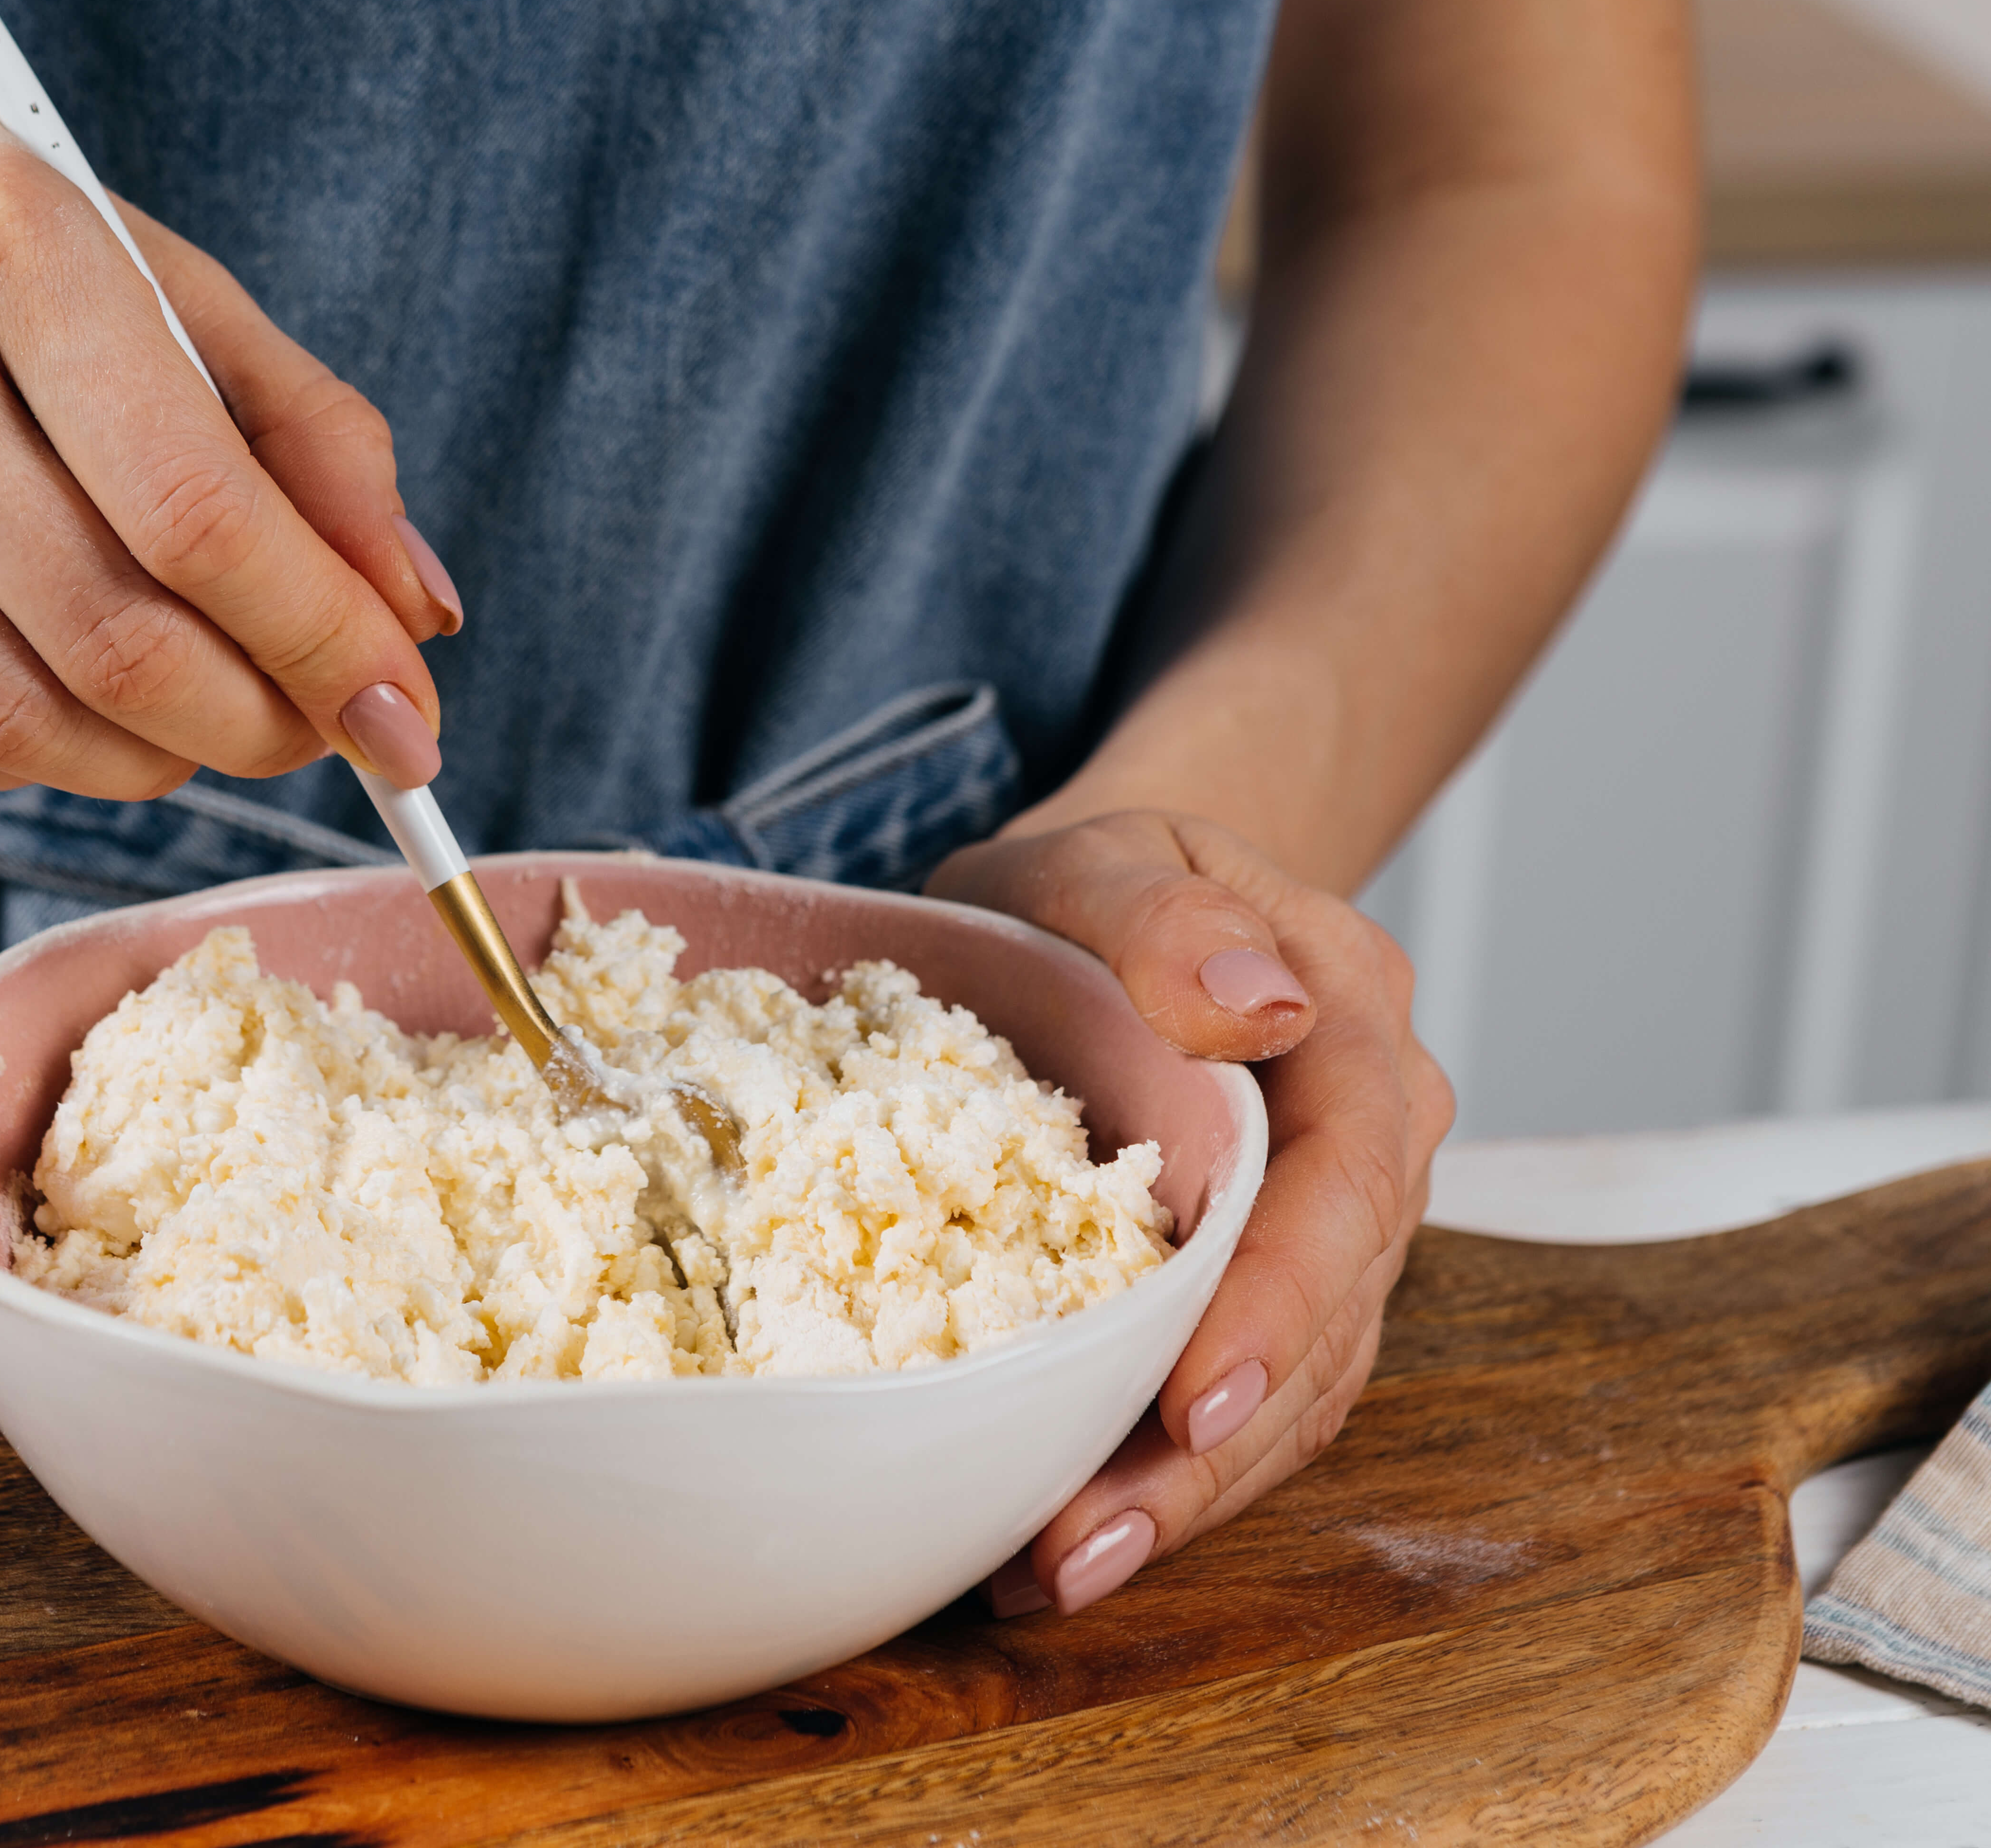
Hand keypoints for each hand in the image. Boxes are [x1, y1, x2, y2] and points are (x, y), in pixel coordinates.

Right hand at [0, 27, 460, 798]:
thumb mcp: (145, 273)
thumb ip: (304, 435)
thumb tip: (414, 614)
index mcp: (8, 234)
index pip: (195, 508)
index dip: (321, 640)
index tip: (406, 717)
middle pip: (107, 634)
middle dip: (253, 724)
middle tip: (318, 737)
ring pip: (7, 715)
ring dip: (146, 761)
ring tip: (199, 725)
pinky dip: (22, 757)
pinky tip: (61, 698)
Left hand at [924, 810, 1451, 1614]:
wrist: (1107, 904)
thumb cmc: (1095, 884)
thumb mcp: (1109, 857)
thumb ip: (1170, 920)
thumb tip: (1260, 1002)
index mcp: (1351, 1030)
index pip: (1343, 1189)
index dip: (1275, 1308)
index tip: (1193, 1404)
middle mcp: (1371, 1144)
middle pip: (1322, 1324)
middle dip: (1208, 1453)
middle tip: (1082, 1546)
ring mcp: (1331, 1229)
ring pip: (1292, 1392)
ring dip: (1183, 1496)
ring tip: (1056, 1571)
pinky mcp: (1272, 1288)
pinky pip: (1248, 1399)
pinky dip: (1169, 1474)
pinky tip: (1066, 1533)